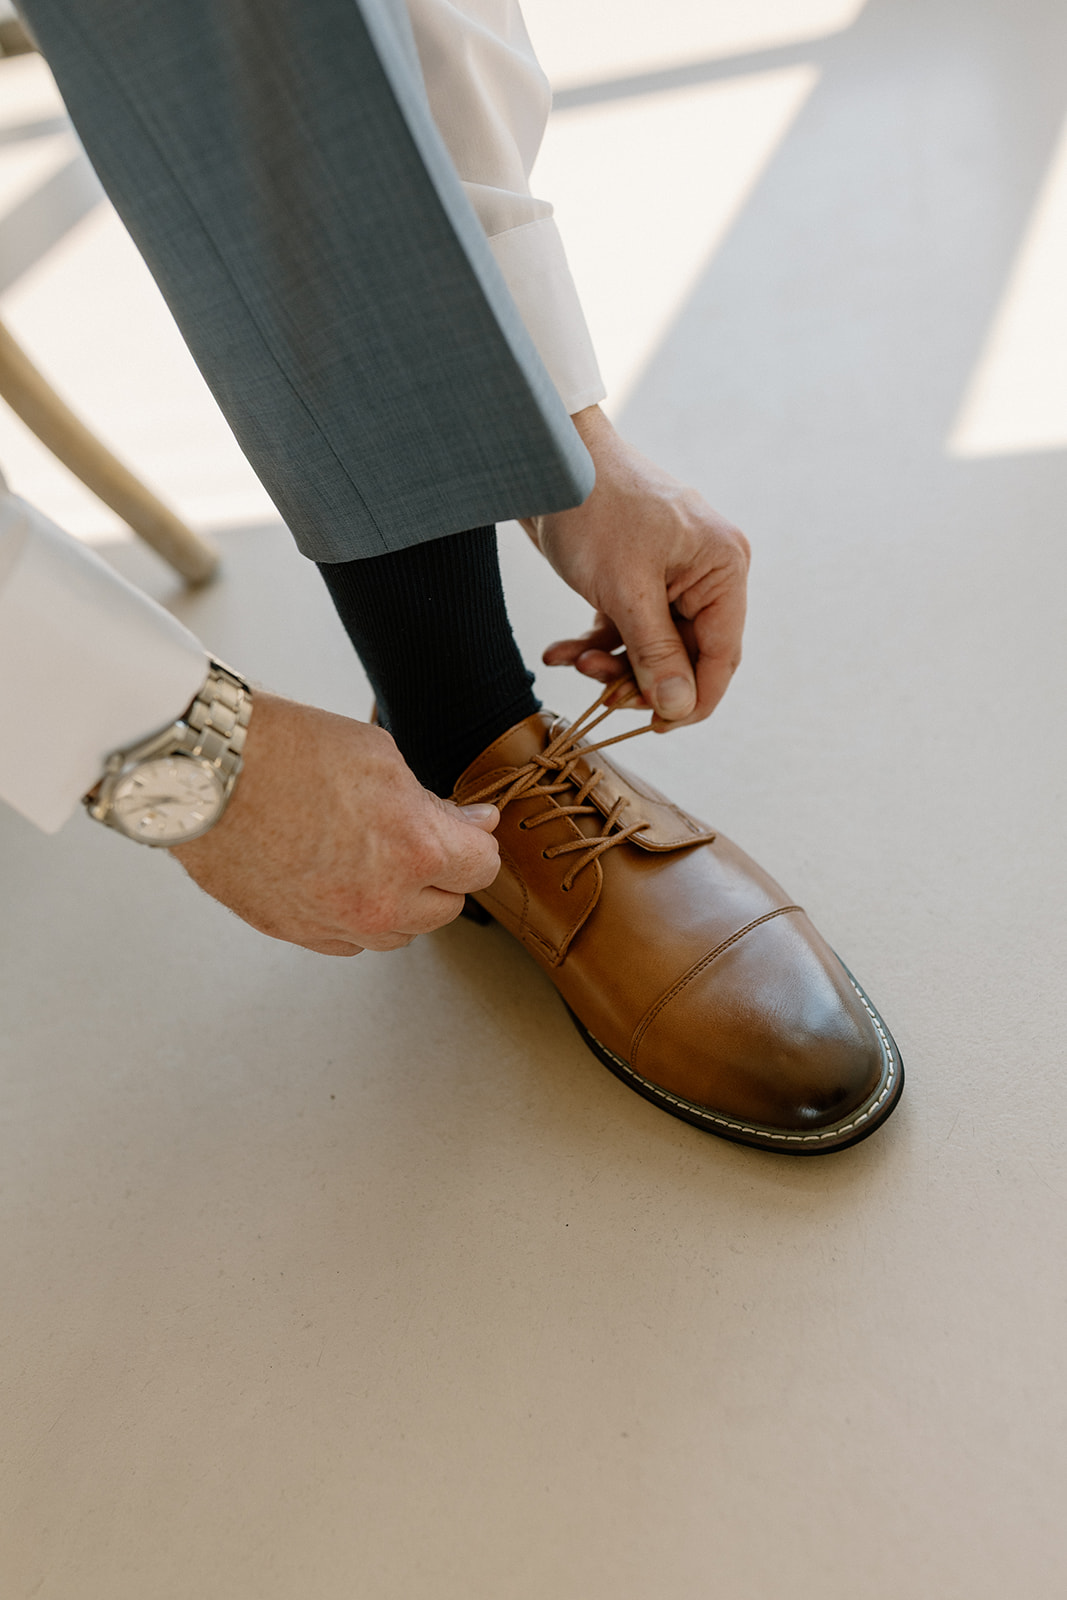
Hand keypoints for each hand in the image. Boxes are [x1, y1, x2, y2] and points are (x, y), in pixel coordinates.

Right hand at [170, 693, 499, 955]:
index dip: (474, 841)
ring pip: (397, 933)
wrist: (204, 769)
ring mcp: (334, 923)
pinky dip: (351, 915)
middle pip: (445, 908)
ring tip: (368, 854)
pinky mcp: (293, 932)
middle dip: (439, 873)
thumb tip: (472, 825)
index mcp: (415, 851)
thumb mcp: (381, 758)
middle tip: (412, 834)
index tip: (466, 828)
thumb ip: (434, 804)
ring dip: (398, 901)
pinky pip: (346, 939)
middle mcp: (380, 901)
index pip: (481, 868)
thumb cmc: (286, 750)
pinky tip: (334, 875)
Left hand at [521, 405, 749, 729]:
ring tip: (574, 661)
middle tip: (601, 692)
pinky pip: (625, 628)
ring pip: (651, 648)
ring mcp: (670, 576)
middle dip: (640, 679)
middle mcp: (705, 573)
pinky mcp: (635, 578)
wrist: (544, 460)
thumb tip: (680, 707)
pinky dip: (594, 644)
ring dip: (611, 664)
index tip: (657, 726)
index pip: (722, 655)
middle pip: (685, 655)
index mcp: (723, 568)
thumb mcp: (626, 590)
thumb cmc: (593, 507)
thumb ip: (656, 653)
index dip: (693, 698)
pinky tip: (560, 651)